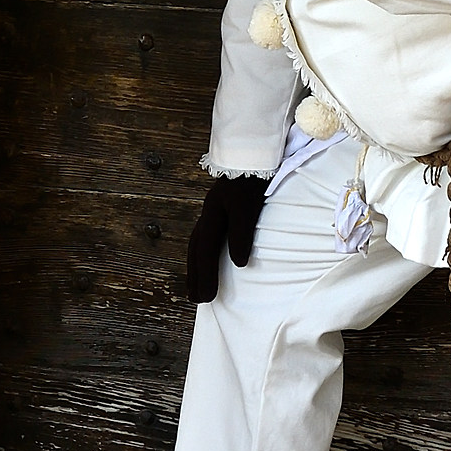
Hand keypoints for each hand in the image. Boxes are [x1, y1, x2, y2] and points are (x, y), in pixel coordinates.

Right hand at [185, 174, 268, 302]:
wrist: (254, 151)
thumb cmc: (253, 178)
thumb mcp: (248, 206)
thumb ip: (242, 233)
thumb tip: (238, 262)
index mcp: (213, 214)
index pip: (205, 250)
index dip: (206, 274)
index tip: (207, 297)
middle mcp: (208, 214)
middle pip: (196, 249)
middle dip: (196, 275)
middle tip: (196, 300)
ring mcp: (213, 211)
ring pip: (198, 243)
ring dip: (196, 266)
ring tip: (196, 285)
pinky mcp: (221, 209)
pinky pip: (205, 236)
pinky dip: (203, 252)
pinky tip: (207, 259)